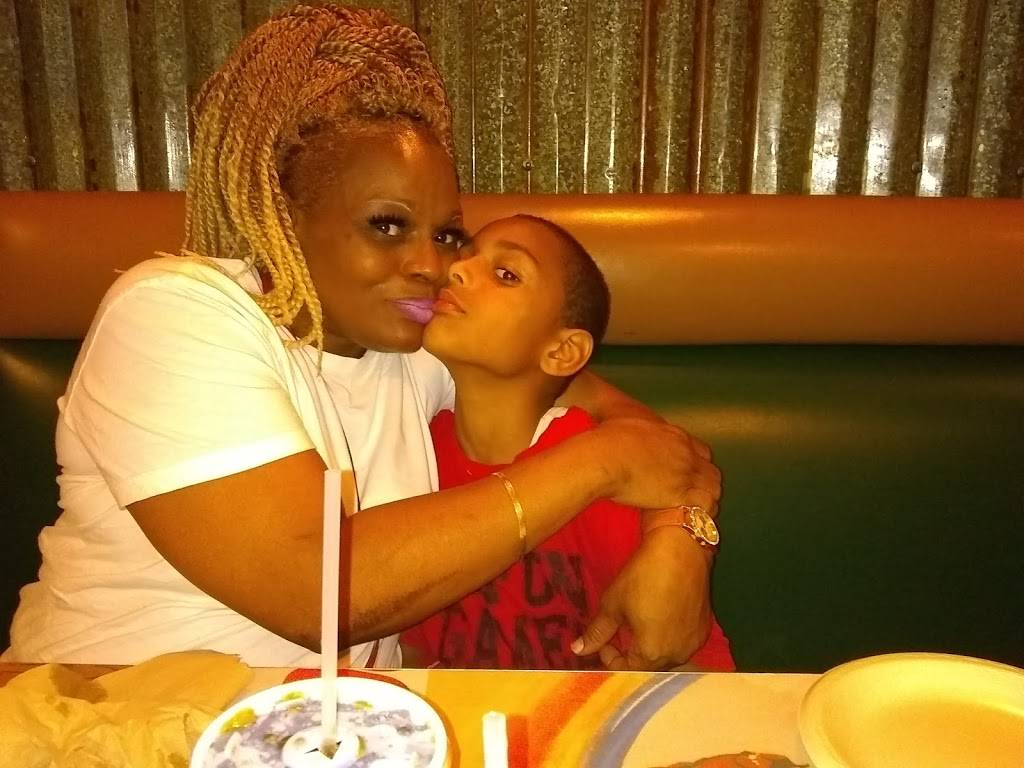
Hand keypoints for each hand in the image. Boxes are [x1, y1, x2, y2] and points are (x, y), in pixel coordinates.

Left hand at [572, 525, 712, 669]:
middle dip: (631, 654)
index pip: (627, 670)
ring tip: (638, 626)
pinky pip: (682, 643)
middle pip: (649, 666)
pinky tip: (659, 620)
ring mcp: (693, 643)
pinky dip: (668, 638)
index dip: (611, 657)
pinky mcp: (704, 629)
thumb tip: (577, 650)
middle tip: (619, 633)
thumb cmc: (643, 576)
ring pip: (667, 656)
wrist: (681, 550)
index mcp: (652, 652)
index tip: (605, 640)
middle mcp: (677, 654)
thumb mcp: (613, 603)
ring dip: (650, 648)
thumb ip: (597, 632)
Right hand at [591, 417, 720, 510]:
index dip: (696, 462)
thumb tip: (612, 415)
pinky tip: (691, 518)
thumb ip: (627, 420)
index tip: (688, 470)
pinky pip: (702, 506)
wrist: (605, 458)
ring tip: (695, 508)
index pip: (700, 450)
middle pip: (710, 470)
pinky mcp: (678, 495)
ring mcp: (684, 475)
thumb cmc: (608, 440)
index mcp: (673, 435)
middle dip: (705, 481)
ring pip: (712, 488)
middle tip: (693, 492)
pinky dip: (699, 512)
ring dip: (705, 497)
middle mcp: (684, 454)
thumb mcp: (620, 419)